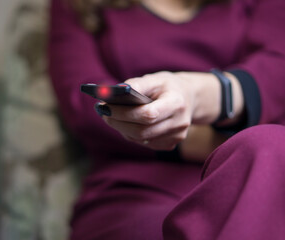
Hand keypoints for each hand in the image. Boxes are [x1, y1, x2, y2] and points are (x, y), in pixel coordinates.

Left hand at [97, 71, 242, 150]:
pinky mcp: (171, 144)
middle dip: (118, 122)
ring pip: (141, 139)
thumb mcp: (155, 79)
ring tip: (108, 116)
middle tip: (102, 112)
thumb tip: (114, 93)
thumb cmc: (168, 86)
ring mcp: (176, 137)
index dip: (124, 113)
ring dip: (121, 128)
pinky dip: (131, 134)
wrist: (189, 98)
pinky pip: (145, 143)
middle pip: (142, 131)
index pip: (148, 115)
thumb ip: (137, 84)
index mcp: (177, 104)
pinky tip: (123, 123)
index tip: (105, 106)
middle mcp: (179, 123)